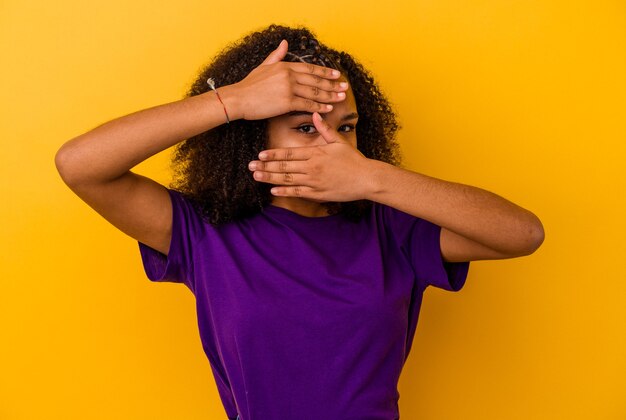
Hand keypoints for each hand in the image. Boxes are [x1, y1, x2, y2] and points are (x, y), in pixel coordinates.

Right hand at [221, 40, 348, 120]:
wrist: (238, 99)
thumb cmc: (249, 85)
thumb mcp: (263, 66)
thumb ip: (277, 56)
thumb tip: (285, 42)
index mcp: (285, 66)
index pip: (310, 69)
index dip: (325, 72)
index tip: (336, 75)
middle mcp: (289, 75)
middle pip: (316, 80)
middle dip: (332, 84)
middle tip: (345, 87)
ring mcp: (288, 88)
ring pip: (314, 92)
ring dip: (330, 96)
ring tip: (341, 98)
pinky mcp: (286, 102)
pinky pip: (307, 104)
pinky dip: (319, 107)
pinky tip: (328, 109)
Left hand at [248, 112, 376, 201]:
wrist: (367, 179)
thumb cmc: (354, 159)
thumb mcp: (339, 141)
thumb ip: (324, 128)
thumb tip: (314, 113)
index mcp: (315, 153)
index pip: (289, 153)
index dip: (273, 154)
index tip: (259, 155)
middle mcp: (312, 167)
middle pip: (284, 167)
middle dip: (265, 167)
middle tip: (250, 167)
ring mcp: (314, 182)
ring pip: (287, 180)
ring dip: (270, 178)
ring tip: (256, 177)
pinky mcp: (318, 194)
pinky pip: (298, 192)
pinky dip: (285, 191)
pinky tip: (273, 191)